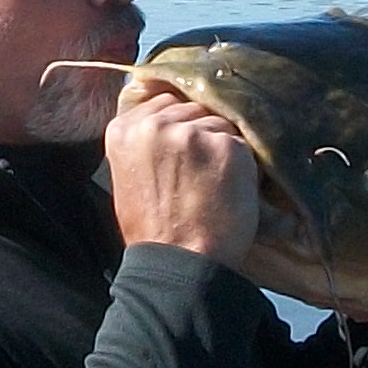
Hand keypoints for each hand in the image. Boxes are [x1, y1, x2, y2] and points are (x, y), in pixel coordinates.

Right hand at [106, 81, 258, 269]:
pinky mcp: (226, 147)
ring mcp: (191, 133)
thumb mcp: (130, 176)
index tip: (180, 156)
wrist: (179, 267)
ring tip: (212, 185)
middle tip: (197, 175)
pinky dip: (243, 166)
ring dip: (222, 148)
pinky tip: (229, 192)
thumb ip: (146, 139)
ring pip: (220, 122)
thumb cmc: (155, 230)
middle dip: (201, 133)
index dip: (179, 125)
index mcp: (124, 129)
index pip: (165, 100)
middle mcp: (154, 124)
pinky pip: (243, 143)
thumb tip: (171, 108)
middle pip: (194, 107)